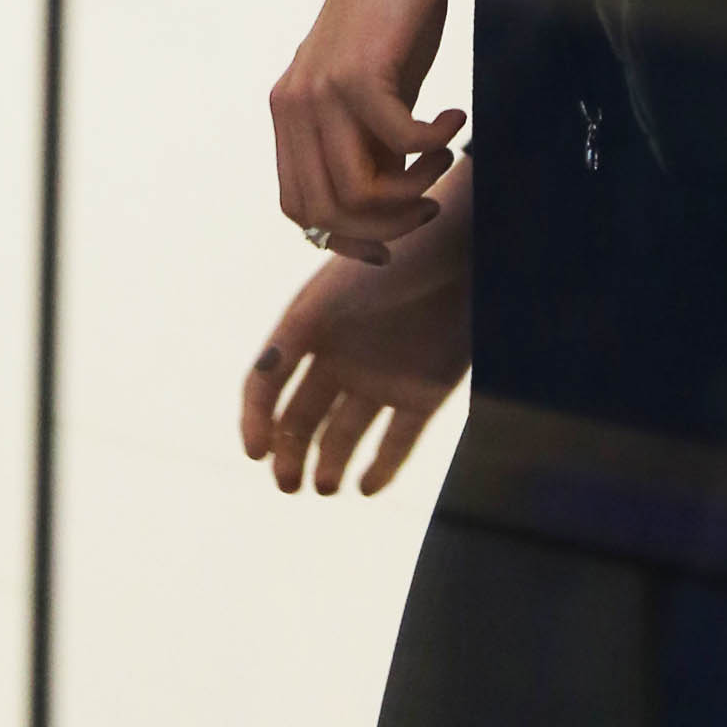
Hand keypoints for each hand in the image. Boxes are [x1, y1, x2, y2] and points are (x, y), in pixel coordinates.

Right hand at [241, 156, 472, 494]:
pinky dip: (382, 467)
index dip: (256, 418)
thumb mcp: (338, 292)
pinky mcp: (425, 392)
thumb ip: (297, 335)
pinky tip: (366, 486)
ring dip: (330, 465)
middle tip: (288, 483)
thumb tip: (263, 374)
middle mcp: (342, 356)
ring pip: (345, 435)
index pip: (268, 381)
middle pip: (302, 417)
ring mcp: (382, 375)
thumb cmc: (403, 254)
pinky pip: (398, 441)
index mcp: (311, 327)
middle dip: (289, 452)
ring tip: (325, 485)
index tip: (256, 451)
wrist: (469, 240)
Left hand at [267, 0, 461, 261]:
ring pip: (358, 190)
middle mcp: (293, 107)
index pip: (300, 207)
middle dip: (386, 226)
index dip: (343, 237)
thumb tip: (388, 205)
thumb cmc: (392, 18)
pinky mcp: (358, 72)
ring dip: (414, 191)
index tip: (389, 244)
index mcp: (289, 114)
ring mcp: (320, 91)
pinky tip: (455, 119)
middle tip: (431, 203)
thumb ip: (368, 144)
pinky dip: (435, 144)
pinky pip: (399, 142)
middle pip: (328, 211)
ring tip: (444, 159)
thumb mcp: (373, 93)